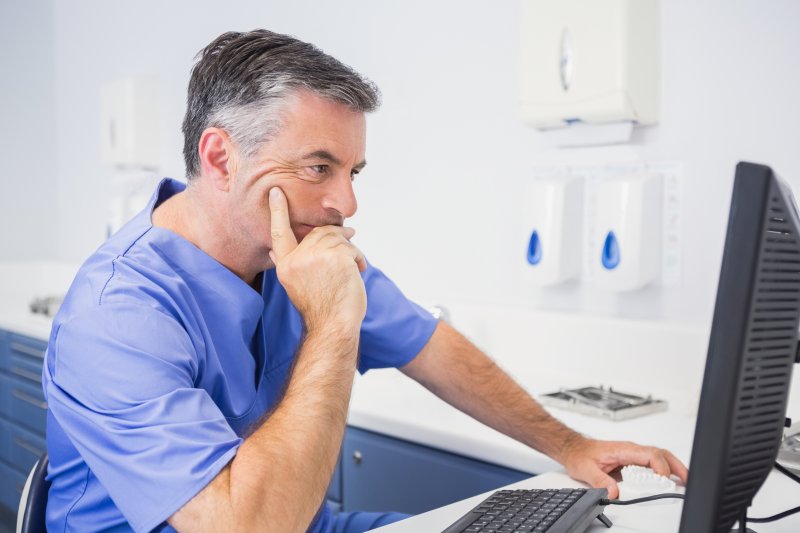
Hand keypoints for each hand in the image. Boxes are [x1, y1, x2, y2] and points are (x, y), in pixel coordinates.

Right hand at [268, 187, 367, 333]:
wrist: (334, 326)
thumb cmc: (320, 308)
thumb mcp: (296, 285)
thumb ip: (289, 264)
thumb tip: (273, 249)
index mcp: (285, 266)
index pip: (278, 233)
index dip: (278, 211)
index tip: (275, 192)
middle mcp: (297, 259)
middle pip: (318, 233)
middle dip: (337, 235)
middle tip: (351, 234)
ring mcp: (316, 256)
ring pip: (336, 237)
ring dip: (350, 247)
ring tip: (356, 263)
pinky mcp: (336, 257)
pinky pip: (350, 247)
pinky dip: (358, 258)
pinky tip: (359, 270)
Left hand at [559, 437, 688, 498]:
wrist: (574, 449)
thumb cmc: (580, 455)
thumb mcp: (586, 470)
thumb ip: (600, 481)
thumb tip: (614, 492)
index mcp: (623, 450)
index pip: (649, 454)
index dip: (660, 466)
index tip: (664, 479)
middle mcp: (631, 451)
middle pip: (660, 454)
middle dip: (676, 466)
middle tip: (687, 480)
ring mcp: (632, 455)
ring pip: (659, 458)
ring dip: (673, 468)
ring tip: (684, 482)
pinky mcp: (632, 462)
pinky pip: (652, 464)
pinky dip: (664, 471)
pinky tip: (669, 481)